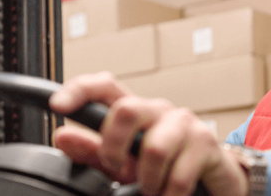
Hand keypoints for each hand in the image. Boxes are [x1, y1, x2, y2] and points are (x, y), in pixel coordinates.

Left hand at [50, 71, 248, 195]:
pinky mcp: (206, 143)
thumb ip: (93, 151)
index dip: (80, 90)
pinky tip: (169, 194)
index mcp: (134, 110)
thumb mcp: (124, 163)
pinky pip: (178, 175)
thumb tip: (63, 137)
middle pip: (127, 110)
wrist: (212, 180)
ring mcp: (185, 123)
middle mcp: (159, 110)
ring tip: (151, 188)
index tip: (58, 106)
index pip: (104, 86)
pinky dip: (168, 194)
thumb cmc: (165, 167)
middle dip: (114, 148)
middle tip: (118, 170)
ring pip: (154, 148)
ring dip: (147, 180)